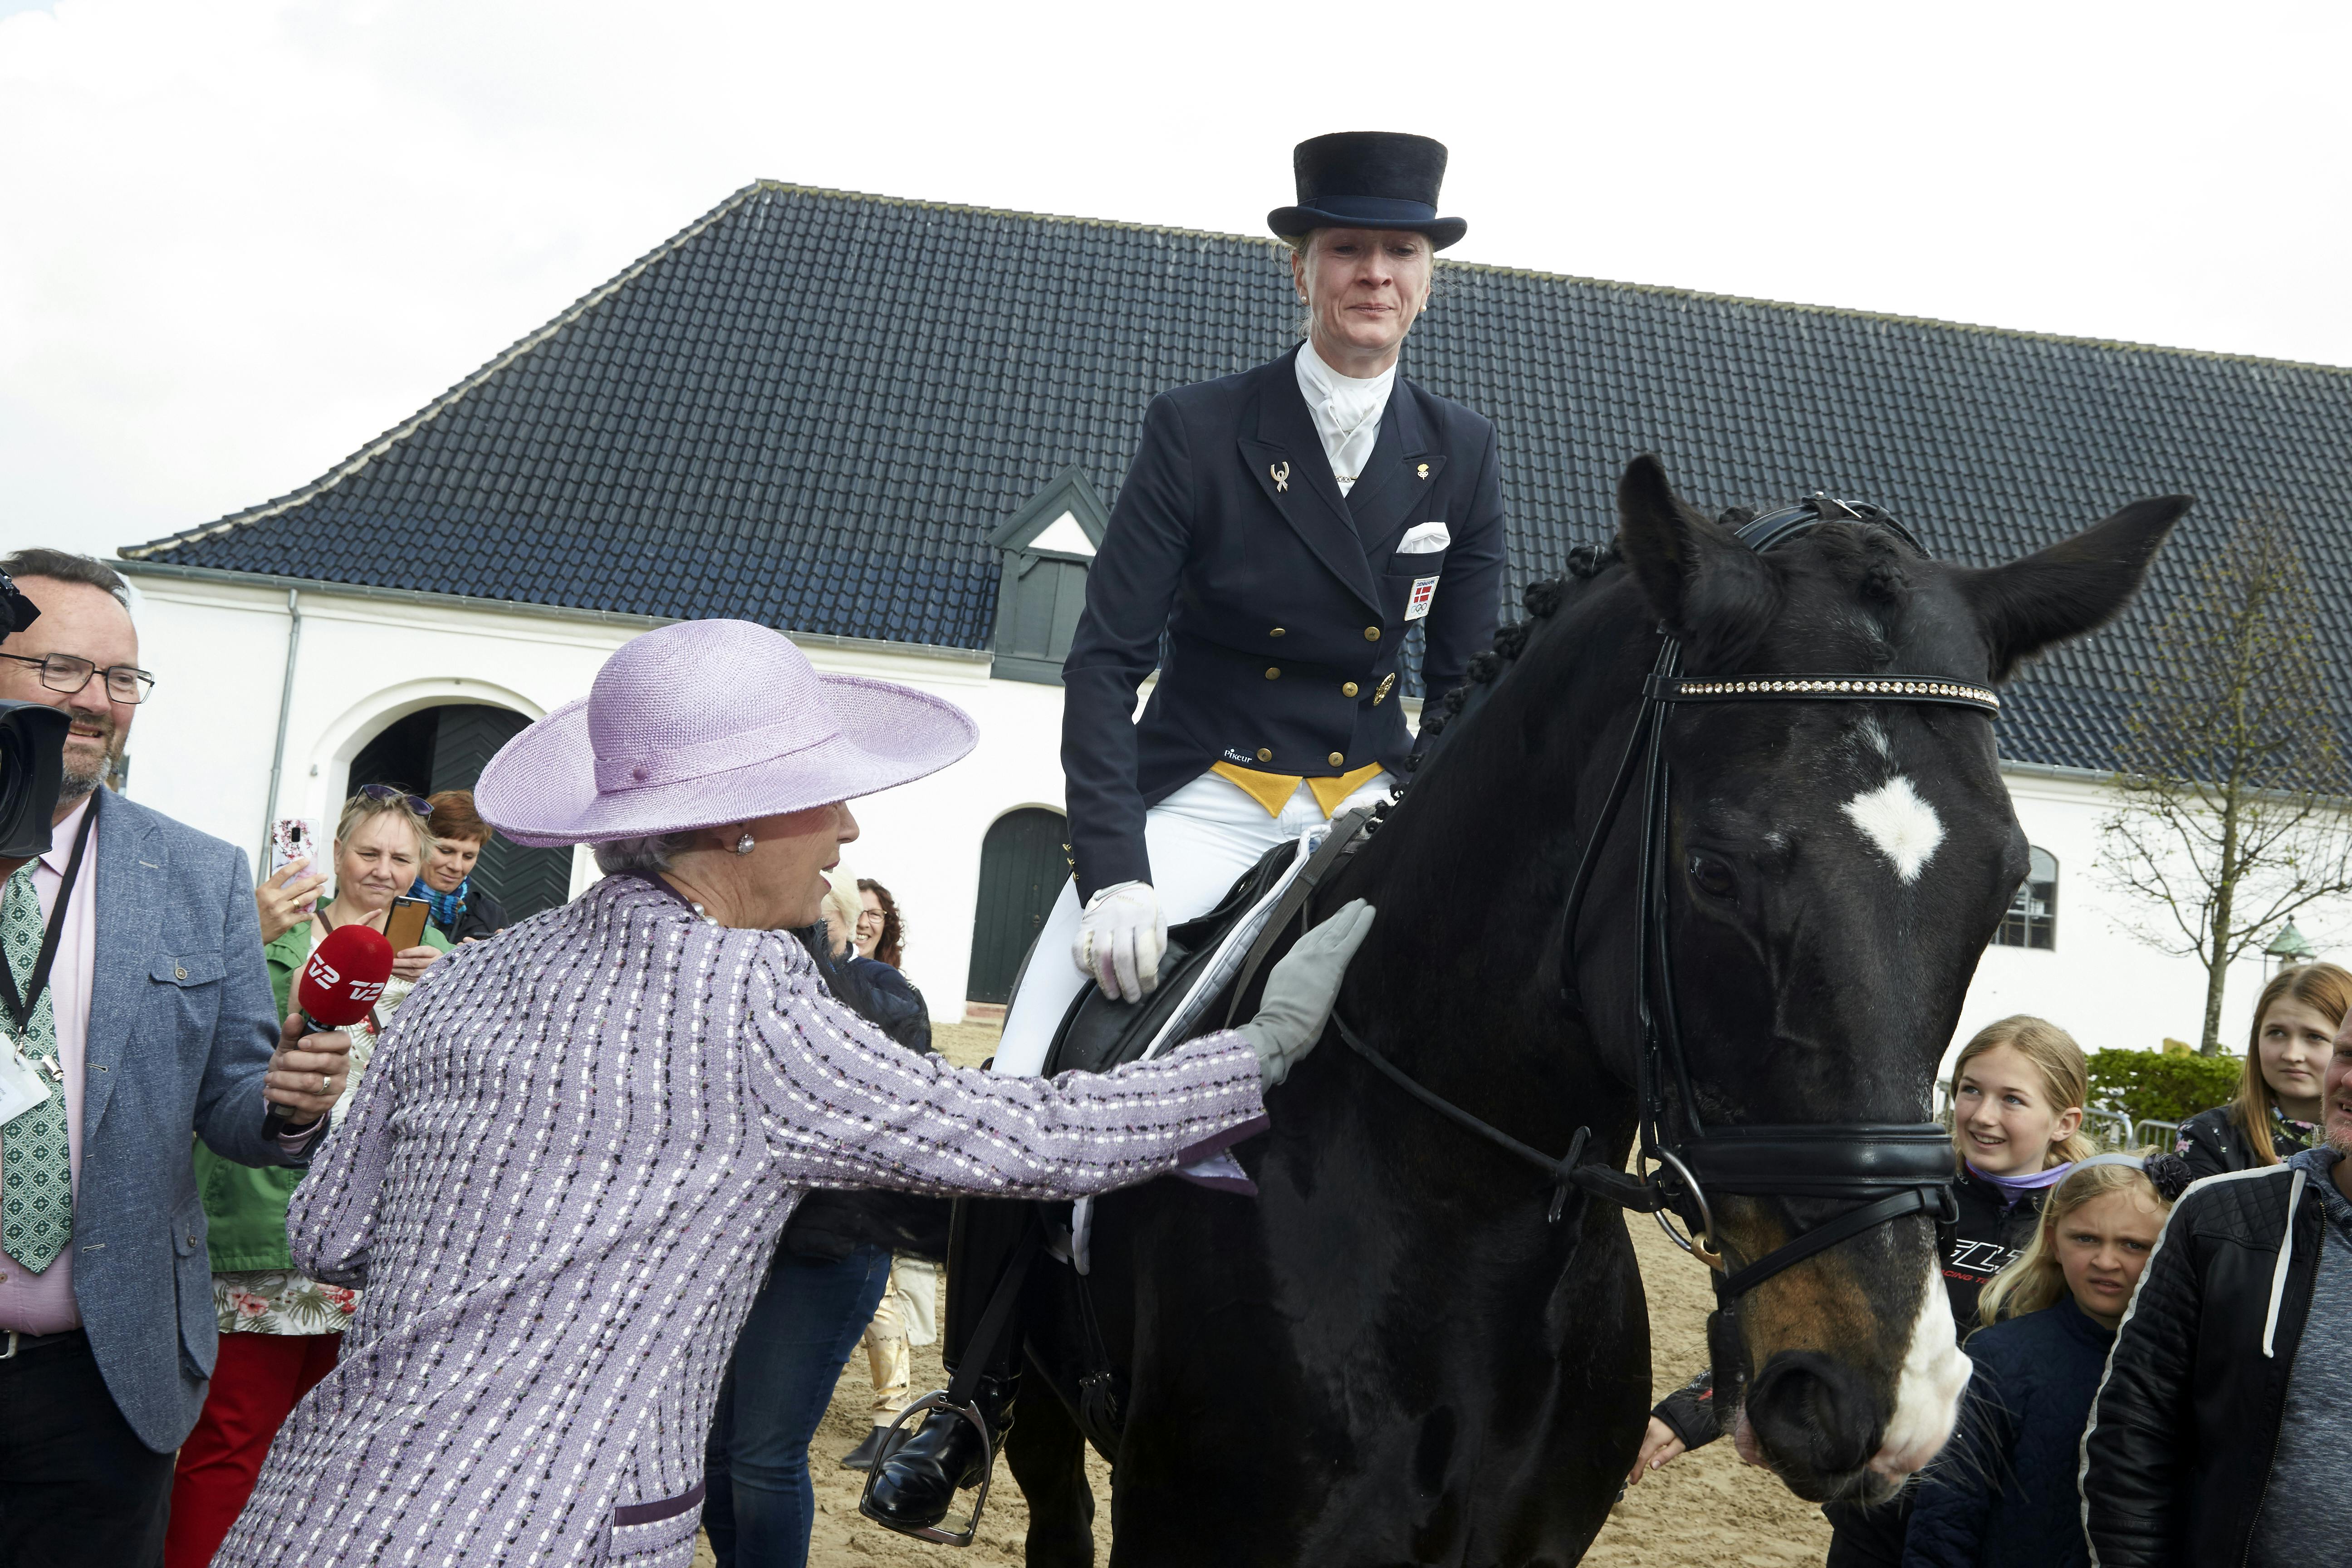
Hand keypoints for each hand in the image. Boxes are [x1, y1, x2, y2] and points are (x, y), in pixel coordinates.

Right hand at [256, 857, 329, 943]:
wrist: (246, 933)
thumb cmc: (251, 913)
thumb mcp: (256, 896)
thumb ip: (270, 888)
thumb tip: (287, 879)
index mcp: (266, 890)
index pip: (284, 873)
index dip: (297, 866)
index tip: (306, 861)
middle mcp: (275, 899)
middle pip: (300, 886)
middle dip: (315, 880)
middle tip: (324, 876)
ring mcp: (281, 911)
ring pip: (304, 899)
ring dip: (316, 893)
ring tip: (322, 889)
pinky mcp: (286, 923)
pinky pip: (302, 916)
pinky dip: (308, 914)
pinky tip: (312, 913)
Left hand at [266, 1010, 351, 1122]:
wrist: (289, 1095)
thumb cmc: (294, 1066)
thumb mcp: (289, 1048)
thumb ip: (291, 1034)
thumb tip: (294, 1017)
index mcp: (338, 1049)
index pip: (341, 1041)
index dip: (322, 1041)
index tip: (301, 1043)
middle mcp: (342, 1067)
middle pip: (324, 1061)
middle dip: (296, 1061)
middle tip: (281, 1062)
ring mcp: (336, 1087)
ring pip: (311, 1082)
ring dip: (284, 1079)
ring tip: (269, 1078)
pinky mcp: (325, 1105)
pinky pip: (303, 1099)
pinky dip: (281, 1094)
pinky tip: (270, 1091)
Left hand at [390, 945, 439, 981]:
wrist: (441, 970)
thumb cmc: (431, 958)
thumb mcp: (427, 951)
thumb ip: (416, 951)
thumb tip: (399, 953)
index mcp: (434, 953)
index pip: (422, 951)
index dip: (410, 952)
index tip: (399, 954)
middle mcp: (434, 963)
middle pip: (416, 963)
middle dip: (401, 963)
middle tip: (391, 962)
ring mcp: (430, 974)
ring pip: (413, 972)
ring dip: (399, 970)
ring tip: (390, 967)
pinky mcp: (424, 982)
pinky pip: (411, 979)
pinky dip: (402, 976)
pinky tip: (395, 973)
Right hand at [1072, 881, 1165, 1002]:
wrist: (1118, 884)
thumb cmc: (1141, 908)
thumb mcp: (1158, 919)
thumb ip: (1157, 944)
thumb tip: (1151, 971)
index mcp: (1143, 918)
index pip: (1144, 951)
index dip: (1146, 975)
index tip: (1148, 989)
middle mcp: (1120, 920)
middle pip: (1121, 956)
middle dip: (1127, 982)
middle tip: (1131, 998)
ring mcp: (1100, 922)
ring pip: (1099, 954)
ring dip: (1106, 979)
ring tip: (1113, 994)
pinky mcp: (1084, 926)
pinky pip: (1079, 948)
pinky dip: (1084, 966)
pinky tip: (1094, 976)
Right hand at [1234, 900, 1375, 1088]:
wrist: (1279, 1027)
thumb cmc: (1278, 1025)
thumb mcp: (1279, 999)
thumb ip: (1292, 989)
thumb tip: (1299, 992)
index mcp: (1287, 964)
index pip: (1306, 942)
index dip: (1320, 930)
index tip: (1331, 921)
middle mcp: (1300, 956)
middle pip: (1322, 931)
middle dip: (1337, 918)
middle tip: (1350, 905)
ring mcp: (1316, 958)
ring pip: (1336, 930)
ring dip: (1350, 915)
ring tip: (1361, 903)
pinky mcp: (1332, 964)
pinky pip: (1350, 939)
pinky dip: (1360, 924)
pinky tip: (1369, 913)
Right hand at [1625, 1418, 1685, 1485]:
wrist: (1683, 1414)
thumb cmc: (1682, 1432)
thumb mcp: (1679, 1445)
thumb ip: (1665, 1455)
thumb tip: (1652, 1467)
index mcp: (1656, 1435)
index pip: (1642, 1455)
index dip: (1636, 1469)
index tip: (1633, 1481)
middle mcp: (1646, 1428)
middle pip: (1635, 1450)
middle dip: (1632, 1465)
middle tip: (1632, 1478)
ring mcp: (1642, 1424)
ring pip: (1633, 1444)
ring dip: (1632, 1457)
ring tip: (1633, 1469)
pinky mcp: (1641, 1422)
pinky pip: (1635, 1437)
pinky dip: (1634, 1448)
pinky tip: (1634, 1456)